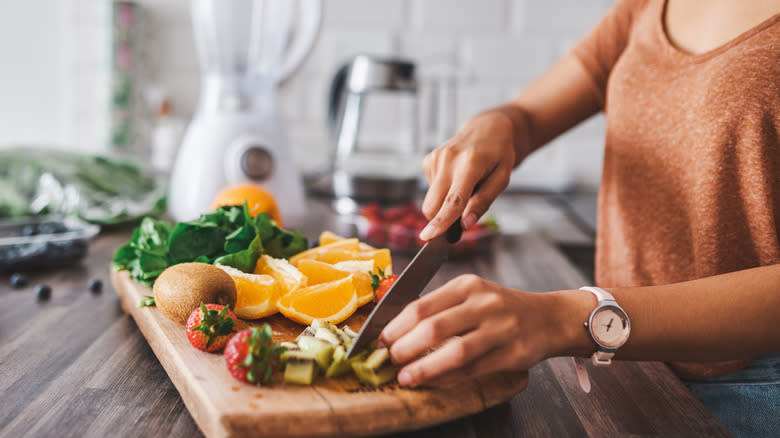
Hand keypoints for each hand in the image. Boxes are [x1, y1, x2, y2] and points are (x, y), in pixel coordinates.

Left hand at [378, 274, 574, 387]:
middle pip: (435, 327)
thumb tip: (396, 331)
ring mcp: (500, 329)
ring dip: (425, 369)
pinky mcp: (512, 353)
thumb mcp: (472, 295)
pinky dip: (448, 378)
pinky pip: (473, 369)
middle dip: (405, 348)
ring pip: (455, 352)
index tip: (378, 340)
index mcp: (467, 285)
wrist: (548, 318)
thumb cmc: (500, 308)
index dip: (395, 326)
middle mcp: (483, 303)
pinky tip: (432, 382)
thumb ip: (440, 307)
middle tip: (388, 361)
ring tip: (406, 378)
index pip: (422, 305)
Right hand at [419, 109, 525, 240]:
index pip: (453, 200)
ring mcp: (436, 158)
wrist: (487, 128)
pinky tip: (455, 179)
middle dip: (441, 220)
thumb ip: (483, 202)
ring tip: (465, 188)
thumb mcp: (502, 179)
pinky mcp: (428, 160)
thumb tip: (465, 225)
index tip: (427, 237)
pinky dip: (442, 192)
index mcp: (470, 164)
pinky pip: (430, 189)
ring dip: (445, 204)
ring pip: (431, 200)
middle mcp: (448, 159)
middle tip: (460, 222)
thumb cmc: (498, 155)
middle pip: (434, 204)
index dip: (441, 221)